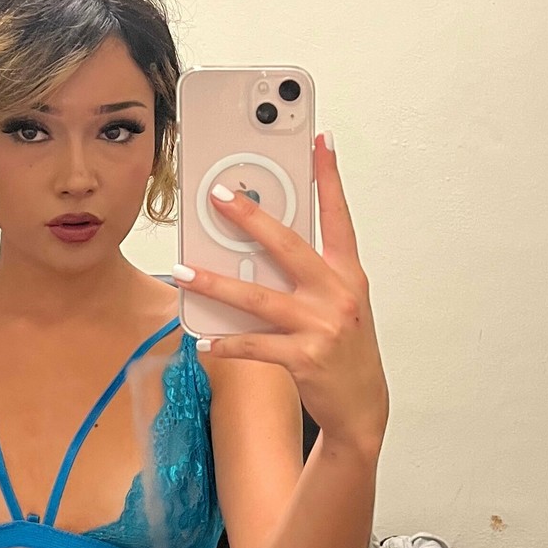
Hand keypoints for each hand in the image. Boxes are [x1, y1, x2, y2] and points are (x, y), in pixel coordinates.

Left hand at [175, 131, 389, 457]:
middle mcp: (338, 293)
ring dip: (217, 284)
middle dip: (251, 217)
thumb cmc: (345, 348)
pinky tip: (203, 341)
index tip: (320, 140)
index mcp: (348, 274)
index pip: (338, 216)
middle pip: (288, 247)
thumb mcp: (339, 302)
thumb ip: (309, 273)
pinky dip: (226, 343)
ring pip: (259, 298)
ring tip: (184, 272)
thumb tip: (256, 248)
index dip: (330, 177)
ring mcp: (322, 326)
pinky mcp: (305, 358)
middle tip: (218, 196)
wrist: (363, 407)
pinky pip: (255, 345)